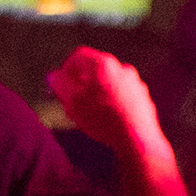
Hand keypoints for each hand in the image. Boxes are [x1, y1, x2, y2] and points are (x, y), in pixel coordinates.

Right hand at [48, 48, 179, 177]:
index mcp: (103, 64)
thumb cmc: (104, 119)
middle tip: (70, 100)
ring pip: (108, 84)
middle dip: (79, 84)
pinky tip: (104, 120)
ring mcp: (135, 84)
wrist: (137, 139)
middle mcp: (122, 68)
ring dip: (94, 94)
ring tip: (86, 114)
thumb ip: (59, 84)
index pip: (78, 55)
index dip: (64, 68)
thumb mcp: (71, 101)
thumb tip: (54, 77)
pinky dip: (110, 103)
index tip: (59, 82)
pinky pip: (121, 96)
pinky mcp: (142, 99)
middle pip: (94, 70)